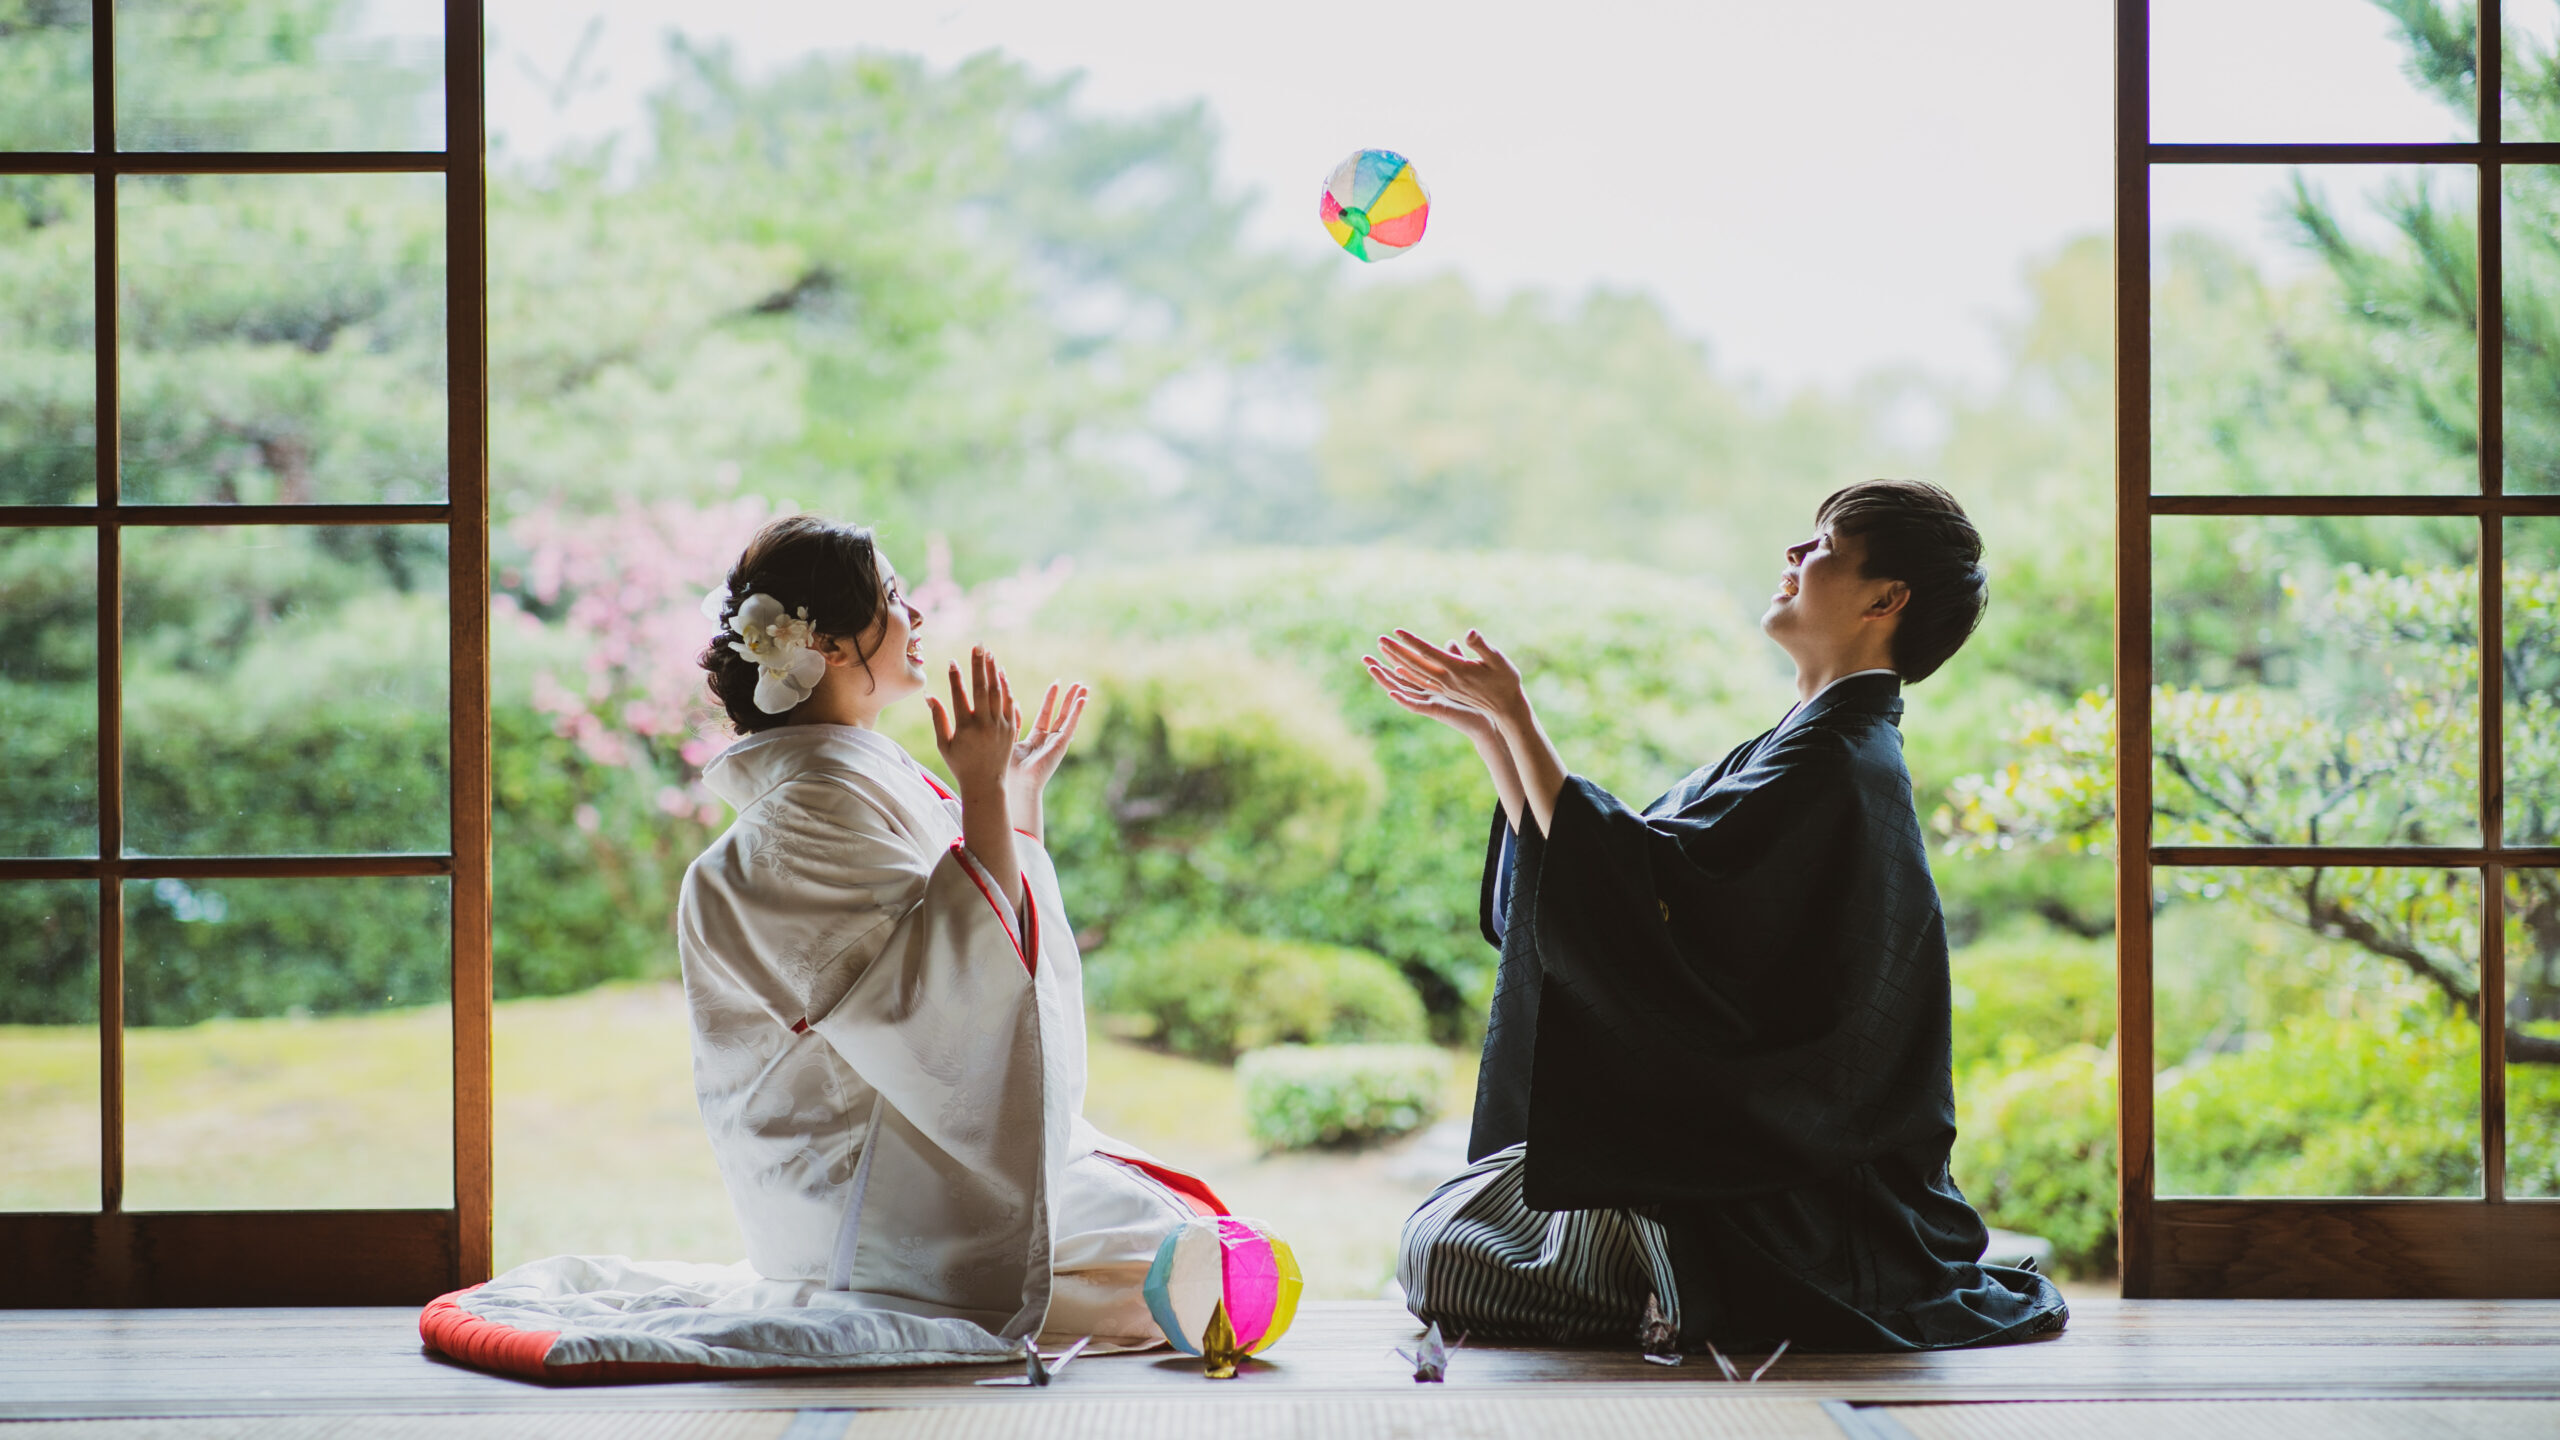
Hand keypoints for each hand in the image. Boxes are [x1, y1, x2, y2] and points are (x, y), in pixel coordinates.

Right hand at [927, 646, 1017, 799]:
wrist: (987, 784)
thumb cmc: (960, 764)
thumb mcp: (944, 744)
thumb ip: (939, 719)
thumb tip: (929, 695)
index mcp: (965, 729)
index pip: (960, 697)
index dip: (955, 678)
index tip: (952, 661)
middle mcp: (984, 725)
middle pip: (982, 689)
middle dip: (979, 666)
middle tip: (978, 646)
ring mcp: (1000, 726)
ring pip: (997, 693)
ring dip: (993, 671)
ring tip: (989, 654)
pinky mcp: (1011, 728)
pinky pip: (1008, 703)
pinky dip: (1005, 687)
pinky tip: (1000, 673)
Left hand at [1008, 681, 1088, 797]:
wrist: (1015, 784)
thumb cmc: (1007, 768)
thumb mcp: (1009, 738)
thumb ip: (1014, 721)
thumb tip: (1014, 702)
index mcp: (1035, 740)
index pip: (1045, 715)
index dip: (1051, 699)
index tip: (1056, 684)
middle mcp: (1048, 742)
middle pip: (1061, 715)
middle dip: (1068, 699)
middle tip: (1078, 684)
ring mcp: (1056, 744)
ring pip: (1068, 719)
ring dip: (1076, 703)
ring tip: (1084, 687)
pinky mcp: (1061, 746)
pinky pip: (1070, 726)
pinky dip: (1077, 713)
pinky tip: (1082, 700)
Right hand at [1363, 637, 1496, 743]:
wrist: (1492, 715)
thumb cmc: (1481, 695)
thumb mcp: (1466, 671)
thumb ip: (1455, 657)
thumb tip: (1451, 641)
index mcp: (1432, 682)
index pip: (1408, 667)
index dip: (1394, 656)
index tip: (1382, 643)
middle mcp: (1427, 693)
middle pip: (1398, 679)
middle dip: (1381, 668)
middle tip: (1364, 656)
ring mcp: (1429, 702)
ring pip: (1402, 691)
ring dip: (1386, 680)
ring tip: (1371, 668)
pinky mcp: (1436, 711)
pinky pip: (1415, 705)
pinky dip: (1402, 699)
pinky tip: (1391, 691)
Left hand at [1374, 628, 1527, 727]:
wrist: (1506, 708)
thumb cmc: (1505, 681)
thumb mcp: (1498, 660)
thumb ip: (1482, 646)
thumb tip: (1469, 633)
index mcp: (1456, 670)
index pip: (1428, 653)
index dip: (1412, 642)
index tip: (1397, 631)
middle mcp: (1445, 681)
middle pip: (1415, 664)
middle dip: (1397, 651)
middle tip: (1380, 639)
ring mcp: (1443, 689)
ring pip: (1414, 676)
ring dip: (1396, 664)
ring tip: (1381, 654)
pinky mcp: (1445, 693)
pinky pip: (1420, 685)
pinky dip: (1407, 677)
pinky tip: (1399, 671)